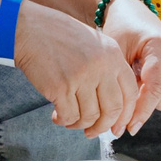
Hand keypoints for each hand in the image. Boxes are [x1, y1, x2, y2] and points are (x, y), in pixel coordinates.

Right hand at [12, 2, 136, 137]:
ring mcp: (82, 77)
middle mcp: (101, 66)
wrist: (29, 29)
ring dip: (80, 124)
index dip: (125, 115)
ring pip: (90, 116)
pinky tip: (57, 116)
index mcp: (113, 54)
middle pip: (113, 109)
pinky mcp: (61, 87)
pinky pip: (70, 116)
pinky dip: (64, 121)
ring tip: (70, 121)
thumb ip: (107, 68)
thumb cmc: (58, 37)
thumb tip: (113, 106)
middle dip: (102, 126)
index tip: (116, 126)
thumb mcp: (93, 44)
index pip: (130, 93)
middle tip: (92, 132)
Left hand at [101, 0, 160, 132]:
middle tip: (118, 114)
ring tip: (131, 82)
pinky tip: (141, 81)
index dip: (142, 110)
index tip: (128, 128)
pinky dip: (153, 94)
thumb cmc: (122, 30)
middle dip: (140, 108)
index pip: (155, 87)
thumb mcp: (117, 53)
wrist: (134, 14)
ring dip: (146, 100)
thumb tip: (121, 120)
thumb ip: (122, 83)